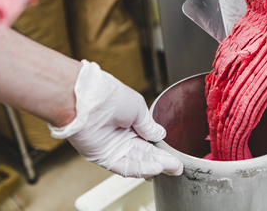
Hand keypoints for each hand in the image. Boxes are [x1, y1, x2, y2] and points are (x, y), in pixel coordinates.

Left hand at [49, 60, 182, 177]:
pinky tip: (155, 168)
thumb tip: (160, 134)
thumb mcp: (138, 107)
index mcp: (129, 121)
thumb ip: (148, 125)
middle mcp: (121, 136)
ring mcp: (112, 147)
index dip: (161, 148)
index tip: (174, 155)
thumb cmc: (110, 97)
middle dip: (162, 160)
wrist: (89, 101)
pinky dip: (141, 169)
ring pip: (137, 161)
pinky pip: (125, 167)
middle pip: (145, 153)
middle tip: (177, 166)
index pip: (148, 139)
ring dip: (155, 165)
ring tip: (171, 167)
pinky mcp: (104, 157)